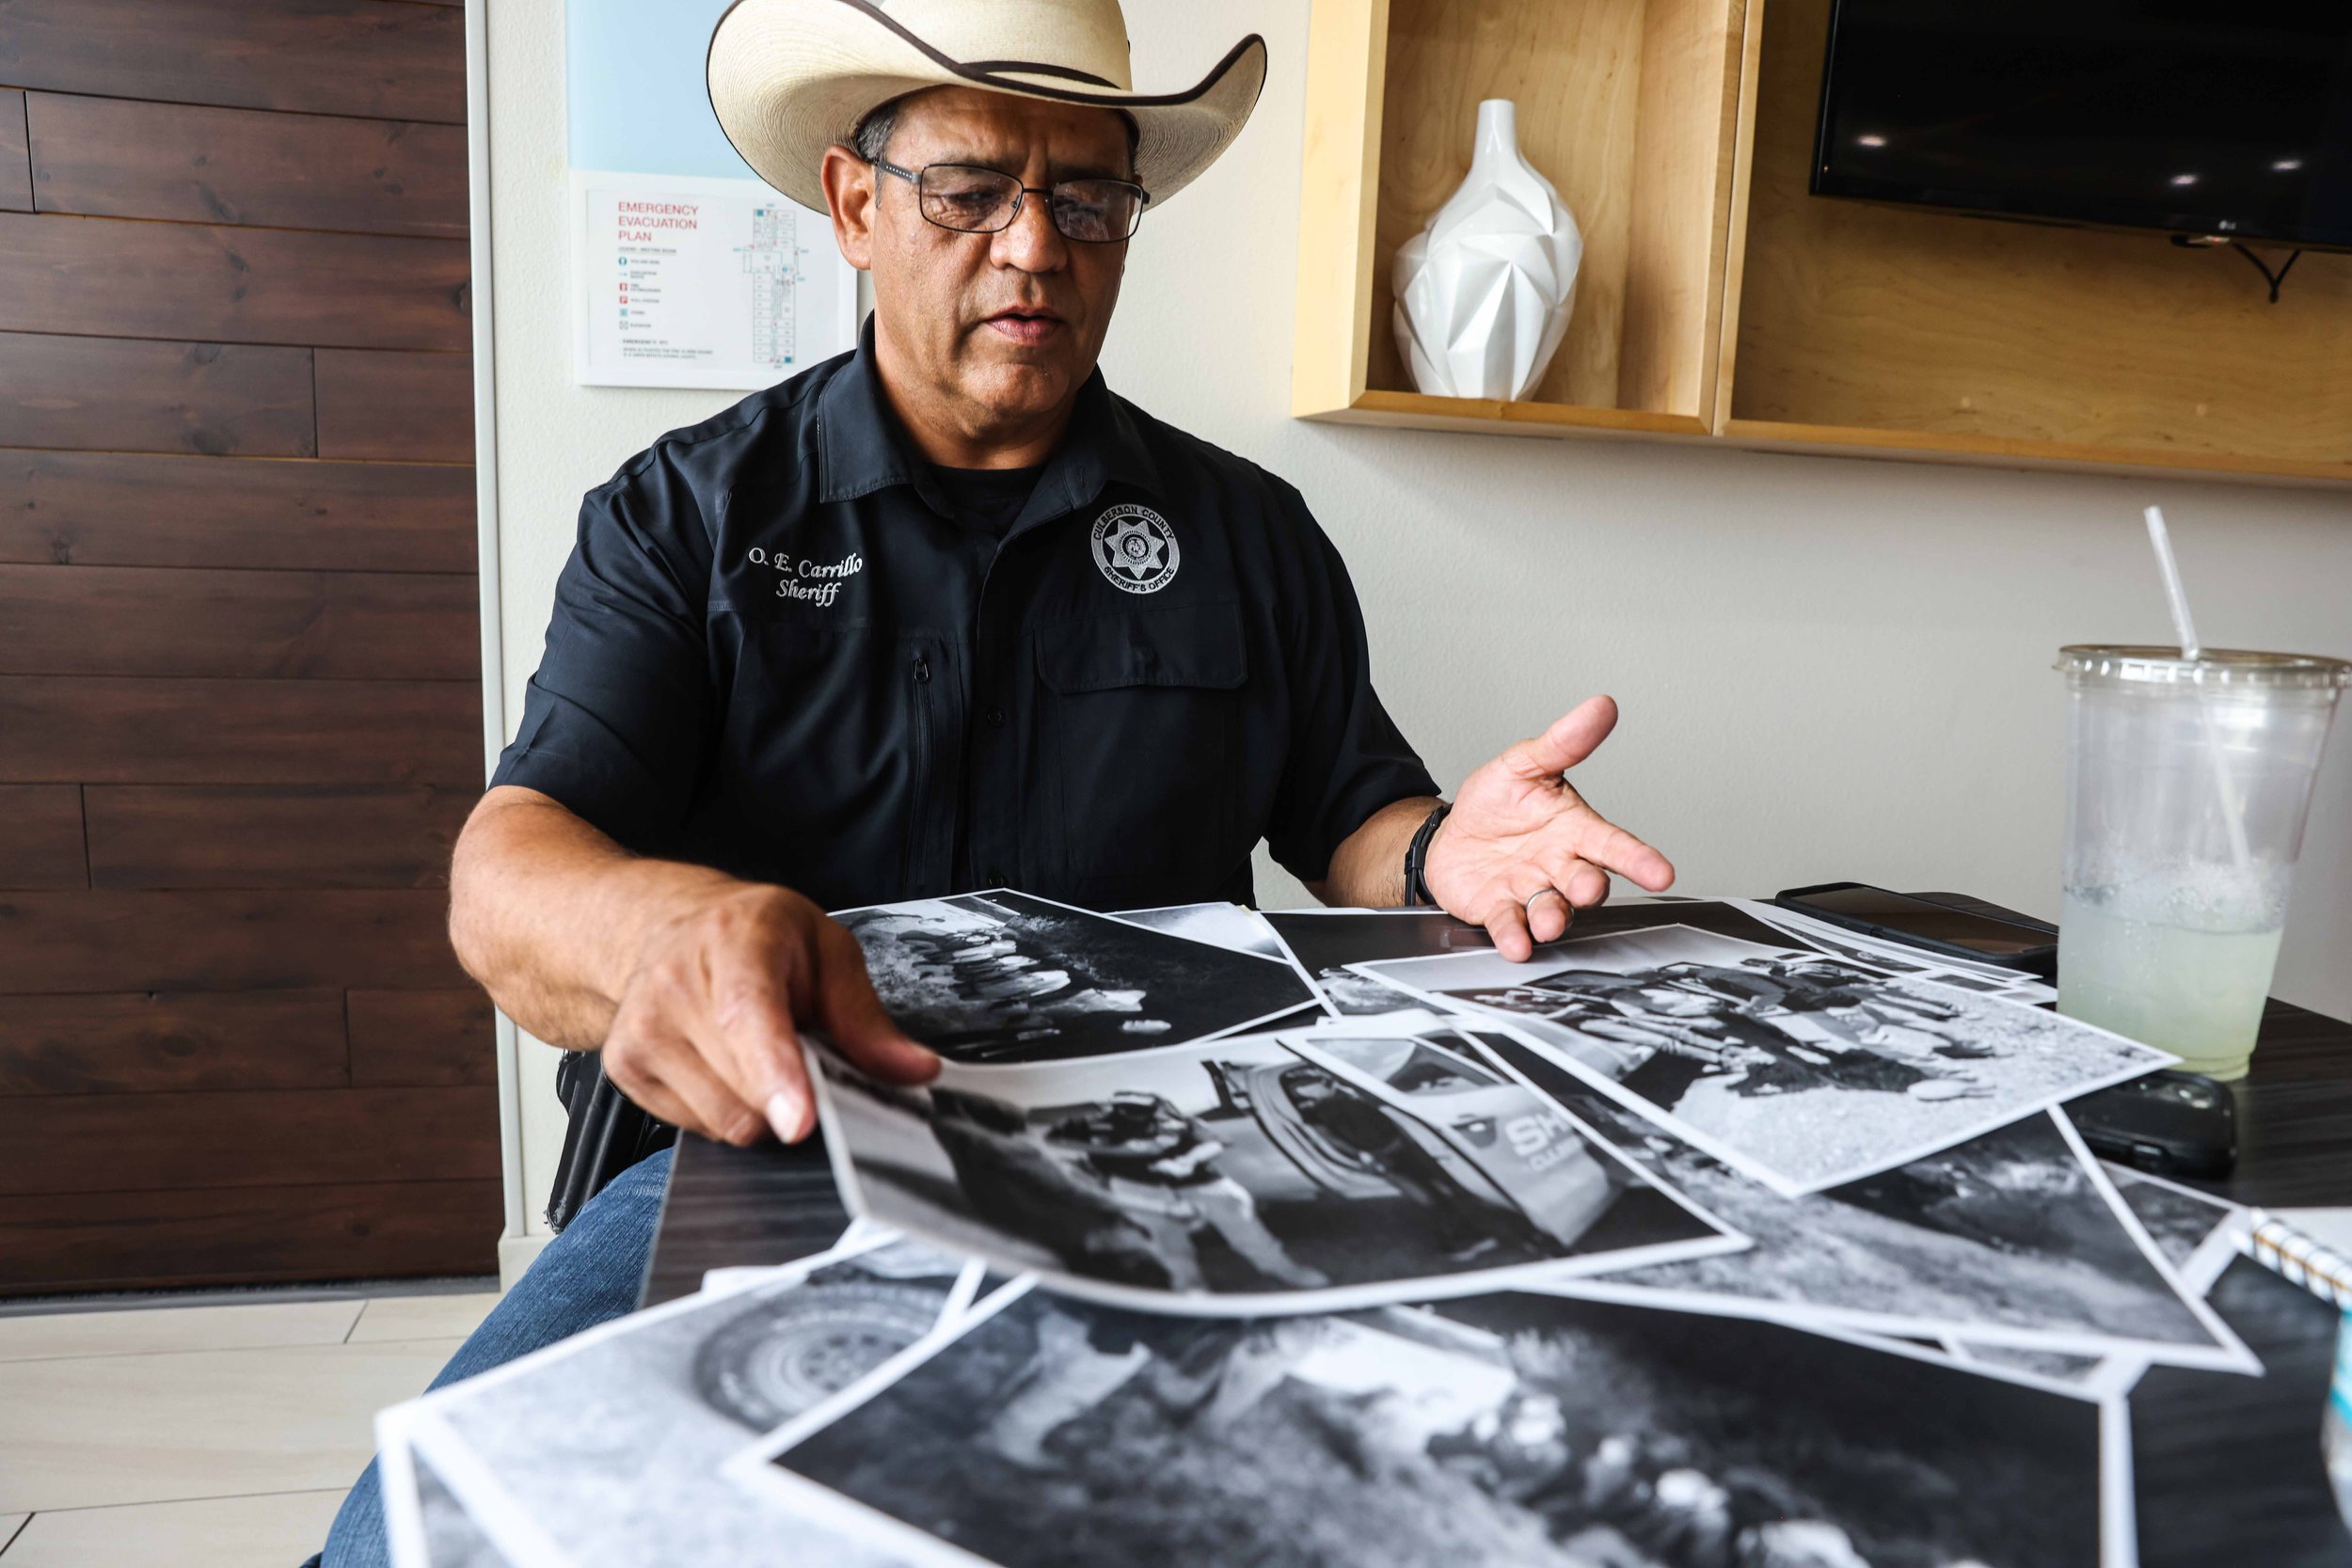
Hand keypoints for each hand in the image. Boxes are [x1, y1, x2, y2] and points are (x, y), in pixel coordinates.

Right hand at [602, 884, 938, 1145]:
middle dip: (793, 1092)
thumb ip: (866, 1018)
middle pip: (745, 1090)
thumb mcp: (826, 951)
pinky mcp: (624, 1069)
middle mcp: (674, 984)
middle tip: (801, 1050)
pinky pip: (698, 1129)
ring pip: (724, 1121)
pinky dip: (725, 1109)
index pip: (750, 1016)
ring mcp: (640, 1029)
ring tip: (758, 1052)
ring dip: (759, 1106)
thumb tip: (914, 1069)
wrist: (667, 928)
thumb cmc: (754, 935)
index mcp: (734, 941)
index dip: (776, 1074)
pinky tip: (723, 1065)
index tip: (799, 1122)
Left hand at [1423, 695, 1674, 960]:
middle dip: (1589, 886)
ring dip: (1553, 917)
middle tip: (1587, 887)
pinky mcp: (1500, 911)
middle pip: (1587, 881)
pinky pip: (1511, 926)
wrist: (1453, 836)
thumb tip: (1601, 706)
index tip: (1662, 873)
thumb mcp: (1524, 764)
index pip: (1613, 845)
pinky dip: (1515, 937)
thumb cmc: (1499, 804)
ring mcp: (1532, 892)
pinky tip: (1518, 944)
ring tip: (1548, 920)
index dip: (1639, 859)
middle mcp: (1560, 866)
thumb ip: (1563, 742)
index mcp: (1574, 830)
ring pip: (1552, 909)